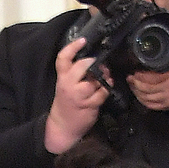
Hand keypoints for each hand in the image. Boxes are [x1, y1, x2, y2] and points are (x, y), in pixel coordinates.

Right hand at [44, 35, 108, 154]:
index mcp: (62, 78)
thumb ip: (75, 72)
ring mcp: (79, 96)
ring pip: (94, 80)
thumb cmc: (67, 103)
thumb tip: (93, 59)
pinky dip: (106, 90)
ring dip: (102, 78)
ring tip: (104, 78)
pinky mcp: (88, 105)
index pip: (63, 59)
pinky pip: (102, 93)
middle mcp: (69, 85)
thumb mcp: (65, 85)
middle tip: (97, 64)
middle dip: (92, 62)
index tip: (83, 40)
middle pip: (82, 66)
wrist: (62, 127)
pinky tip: (105, 89)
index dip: (73, 47)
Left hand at [127, 54, 168, 113]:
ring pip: (146, 98)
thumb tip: (149, 59)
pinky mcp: (167, 105)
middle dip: (135, 83)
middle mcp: (167, 88)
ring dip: (137, 92)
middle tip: (130, 78)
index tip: (134, 72)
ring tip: (133, 85)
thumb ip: (164, 60)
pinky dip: (142, 101)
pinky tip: (139, 96)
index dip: (139, 76)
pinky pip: (150, 105)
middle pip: (145, 88)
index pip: (149, 78)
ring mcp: (166, 98)